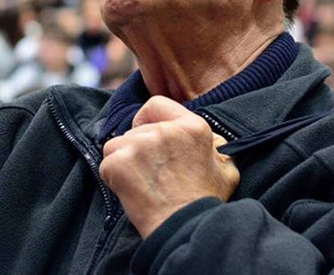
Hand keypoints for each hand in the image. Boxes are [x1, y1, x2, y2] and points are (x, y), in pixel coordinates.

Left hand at [99, 95, 239, 238]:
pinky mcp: (120, 163)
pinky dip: (114, 178)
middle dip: (137, 149)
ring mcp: (140, 145)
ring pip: (116, 145)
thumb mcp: (226, 169)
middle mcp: (164, 130)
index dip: (147, 119)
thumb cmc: (205, 202)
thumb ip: (215, 146)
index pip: (155, 105)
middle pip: (134, 130)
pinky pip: (107, 164)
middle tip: (153, 175)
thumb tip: (210, 140)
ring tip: (143, 185)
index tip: (148, 135)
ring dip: (124, 163)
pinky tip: (132, 193)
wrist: (186, 230)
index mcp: (192, 126)